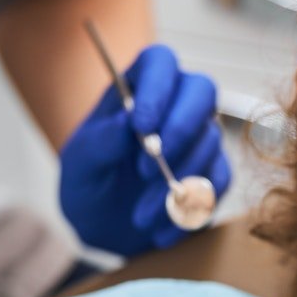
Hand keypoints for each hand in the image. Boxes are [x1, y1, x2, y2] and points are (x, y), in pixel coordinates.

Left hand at [58, 43, 232, 257]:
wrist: (105, 228)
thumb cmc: (89, 184)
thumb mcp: (79, 166)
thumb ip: (99, 142)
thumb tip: (128, 124)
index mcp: (138, 87)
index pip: (159, 63)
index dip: (156, 88)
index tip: (140, 126)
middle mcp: (176, 103)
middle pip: (201, 90)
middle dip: (180, 128)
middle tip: (149, 168)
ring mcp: (199, 137)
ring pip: (208, 143)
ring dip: (174, 184)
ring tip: (139, 218)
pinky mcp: (213, 173)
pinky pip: (217, 184)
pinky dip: (190, 212)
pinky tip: (160, 233)